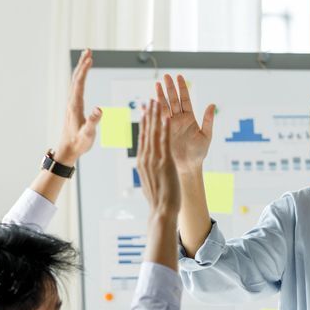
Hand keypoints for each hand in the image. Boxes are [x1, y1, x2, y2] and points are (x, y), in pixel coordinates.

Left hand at [55, 49, 103, 162]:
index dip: (85, 70)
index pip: (79, 83)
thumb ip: (93, 122)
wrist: (68, 150)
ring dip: (81, 69)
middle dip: (82, 64)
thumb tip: (99, 109)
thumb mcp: (87, 134)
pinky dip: (81, 78)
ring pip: (75, 82)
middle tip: (88, 50)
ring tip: (87, 58)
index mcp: (75, 105)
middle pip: (76, 78)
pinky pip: (77, 88)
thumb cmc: (79, 143)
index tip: (90, 58)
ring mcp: (72, 104)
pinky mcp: (73, 107)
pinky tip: (83, 77)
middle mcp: (72, 102)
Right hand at [136, 101, 180, 216]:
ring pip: (154, 133)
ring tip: (157, 101)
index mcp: (142, 161)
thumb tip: (146, 167)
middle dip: (148, 114)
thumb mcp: (149, 181)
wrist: (161, 210)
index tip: (143, 111)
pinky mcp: (165, 162)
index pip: (142, 138)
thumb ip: (148, 170)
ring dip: (156, 115)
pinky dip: (166, 128)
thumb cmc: (158, 199)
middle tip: (149, 99)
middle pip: (146, 131)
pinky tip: (167, 116)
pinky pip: (165, 141)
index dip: (143, 123)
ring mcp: (154, 159)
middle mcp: (146, 158)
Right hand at [155, 74, 214, 173]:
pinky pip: (158, 119)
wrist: (188, 166)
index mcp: (190, 118)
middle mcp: (179, 119)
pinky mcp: (164, 131)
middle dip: (170, 88)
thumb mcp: (206, 135)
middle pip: (174, 100)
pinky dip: (153, 111)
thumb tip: (212, 105)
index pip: (185, 99)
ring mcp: (171, 125)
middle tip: (166, 76)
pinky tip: (149, 102)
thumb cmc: (199, 153)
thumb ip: (208, 120)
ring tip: (157, 84)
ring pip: (165, 107)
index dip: (182, 88)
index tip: (179, 77)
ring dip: (160, 96)